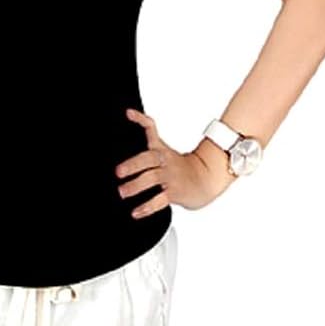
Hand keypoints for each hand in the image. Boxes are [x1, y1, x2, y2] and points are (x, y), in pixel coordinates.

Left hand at [115, 108, 235, 217]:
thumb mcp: (163, 148)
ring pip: (152, 179)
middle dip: (133, 164)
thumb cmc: (180, 165)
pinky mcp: (175, 193)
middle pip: (149, 158)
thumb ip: (148, 136)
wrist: (206, 178)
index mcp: (160, 149)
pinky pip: (160, 200)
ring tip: (122, 192)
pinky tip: (135, 211)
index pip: (151, 128)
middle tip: (118, 172)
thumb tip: (128, 116)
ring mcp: (170, 177)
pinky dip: (147, 207)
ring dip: (136, 186)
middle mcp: (165, 161)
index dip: (140, 119)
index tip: (128, 113)